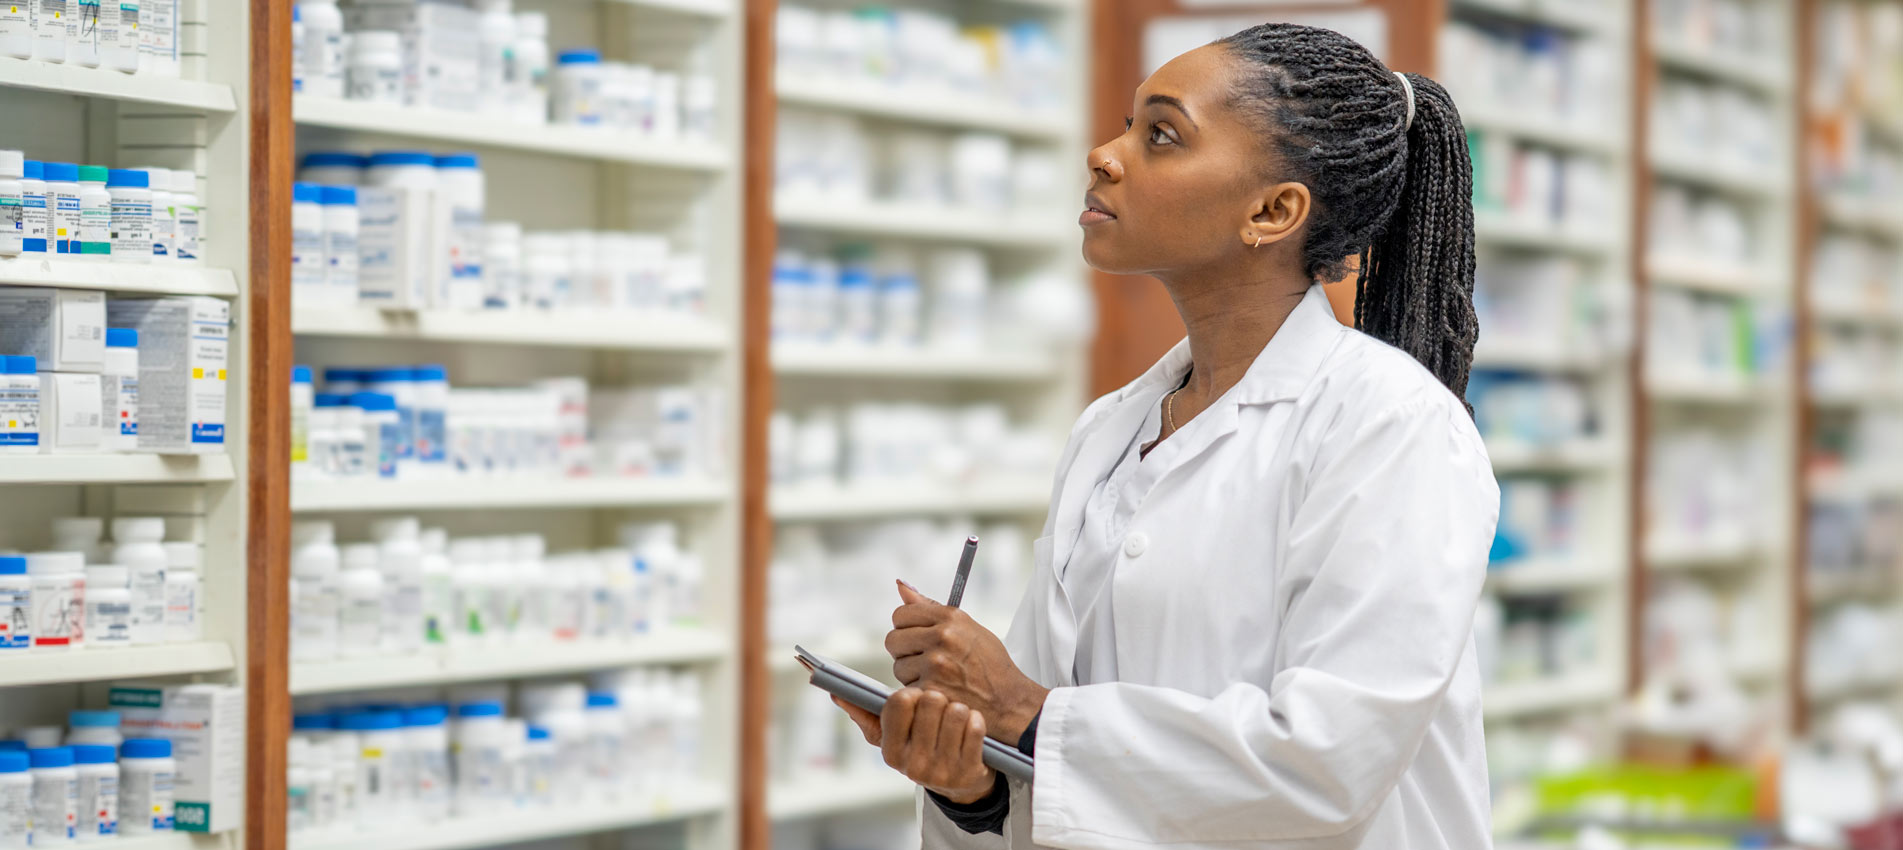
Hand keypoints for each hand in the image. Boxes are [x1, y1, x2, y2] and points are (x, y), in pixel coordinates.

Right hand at [835, 690, 996, 803]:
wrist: (960, 785)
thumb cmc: (921, 748)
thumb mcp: (892, 737)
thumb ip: (865, 713)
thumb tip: (836, 693)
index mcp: (891, 752)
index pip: (899, 701)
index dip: (911, 693)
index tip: (916, 698)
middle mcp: (913, 765)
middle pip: (931, 700)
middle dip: (938, 698)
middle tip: (939, 708)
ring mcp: (942, 770)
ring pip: (956, 711)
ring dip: (959, 709)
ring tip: (955, 718)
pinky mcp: (970, 771)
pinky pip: (976, 725)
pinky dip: (976, 720)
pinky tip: (971, 728)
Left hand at [886, 581, 1048, 742]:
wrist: (1009, 699)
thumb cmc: (989, 664)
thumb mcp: (968, 627)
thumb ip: (931, 608)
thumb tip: (901, 586)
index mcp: (950, 618)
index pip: (901, 614)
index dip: (906, 627)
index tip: (916, 637)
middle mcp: (942, 637)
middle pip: (893, 640)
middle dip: (904, 651)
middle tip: (923, 660)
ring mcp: (935, 664)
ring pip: (898, 667)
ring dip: (911, 675)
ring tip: (936, 678)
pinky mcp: (930, 689)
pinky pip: (907, 688)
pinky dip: (919, 693)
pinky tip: (938, 692)